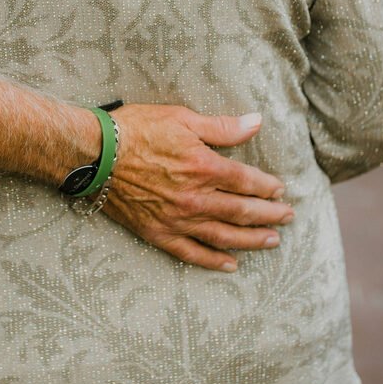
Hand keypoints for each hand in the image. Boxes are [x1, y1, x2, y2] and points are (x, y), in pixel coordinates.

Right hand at [102, 105, 291, 271]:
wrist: (94, 154)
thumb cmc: (136, 130)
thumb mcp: (182, 118)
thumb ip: (222, 127)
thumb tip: (256, 122)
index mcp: (204, 167)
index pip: (246, 181)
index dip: (267, 187)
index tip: (280, 190)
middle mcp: (195, 198)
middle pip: (242, 211)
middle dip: (269, 215)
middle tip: (288, 218)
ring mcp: (177, 219)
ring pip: (224, 235)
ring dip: (251, 240)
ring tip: (271, 241)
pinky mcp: (158, 233)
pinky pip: (191, 253)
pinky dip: (213, 261)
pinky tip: (231, 265)